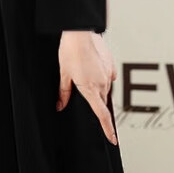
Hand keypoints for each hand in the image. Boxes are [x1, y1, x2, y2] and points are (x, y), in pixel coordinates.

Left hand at [57, 30, 117, 145]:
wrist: (80, 33)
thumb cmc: (70, 52)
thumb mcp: (63, 74)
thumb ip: (64, 92)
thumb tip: (60, 105)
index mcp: (90, 89)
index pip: (102, 114)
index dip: (107, 129)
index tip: (113, 140)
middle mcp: (102, 84)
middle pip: (102, 100)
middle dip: (95, 101)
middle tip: (84, 89)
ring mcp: (107, 74)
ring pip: (105, 88)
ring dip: (97, 87)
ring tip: (84, 74)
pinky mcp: (111, 65)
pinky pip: (108, 76)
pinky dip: (101, 75)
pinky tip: (92, 67)